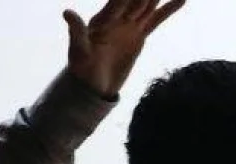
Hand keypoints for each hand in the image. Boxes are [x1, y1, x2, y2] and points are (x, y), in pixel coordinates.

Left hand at [63, 0, 185, 97]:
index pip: (118, 2)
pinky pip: (156, 20)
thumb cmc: (83, 68)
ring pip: (148, 6)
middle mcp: (117, 18)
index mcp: (103, 19)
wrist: (95, 83)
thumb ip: (77, 31)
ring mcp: (129, 25)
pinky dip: (168, 10)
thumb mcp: (79, 51)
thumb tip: (67, 12)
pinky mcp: (139, 35)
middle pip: (136, 0)